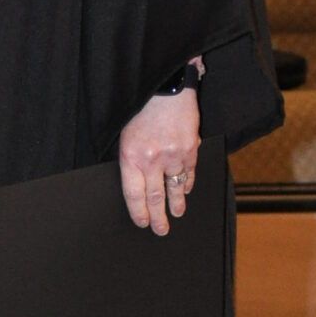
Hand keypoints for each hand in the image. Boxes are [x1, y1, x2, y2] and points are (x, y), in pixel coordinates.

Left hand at [118, 87, 199, 235]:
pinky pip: (189, 172)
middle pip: (155, 197)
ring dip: (176, 203)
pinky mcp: (190, 149)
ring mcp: (173, 156)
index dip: (138, 212)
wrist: (166, 86)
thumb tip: (137, 181)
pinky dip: (188, 183)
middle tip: (161, 230)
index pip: (134, 194)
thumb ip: (131, 158)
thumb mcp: (125, 133)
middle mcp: (152, 160)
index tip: (142, 222)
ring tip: (176, 214)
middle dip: (158, 216)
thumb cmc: (141, 107)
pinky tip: (186, 190)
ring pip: (175, 187)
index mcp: (131, 156)